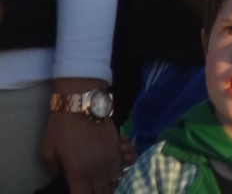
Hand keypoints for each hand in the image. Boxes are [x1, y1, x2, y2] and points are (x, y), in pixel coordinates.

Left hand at [42, 78, 123, 192]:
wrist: (81, 103)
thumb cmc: (61, 127)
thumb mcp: (48, 150)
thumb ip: (55, 168)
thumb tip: (62, 173)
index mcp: (80, 172)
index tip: (79, 191)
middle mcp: (99, 168)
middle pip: (105, 191)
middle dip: (99, 192)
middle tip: (91, 188)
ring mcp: (112, 156)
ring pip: (117, 179)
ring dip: (112, 182)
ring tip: (104, 179)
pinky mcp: (120, 145)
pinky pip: (127, 162)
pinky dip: (124, 165)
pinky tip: (119, 161)